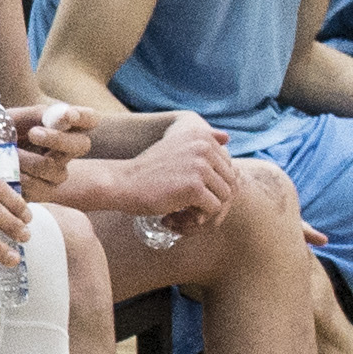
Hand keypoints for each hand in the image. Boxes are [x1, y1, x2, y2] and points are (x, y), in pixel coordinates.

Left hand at [2, 97, 94, 182]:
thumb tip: (61, 116)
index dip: (84, 117)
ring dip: (28, 159)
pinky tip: (6, 170)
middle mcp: (68, 149)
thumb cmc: (2, 132)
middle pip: (81, 145)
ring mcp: (58, 171)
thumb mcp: (16, 118)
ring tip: (9, 153)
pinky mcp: (44, 191)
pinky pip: (38, 187)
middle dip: (57, 139)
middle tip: (33, 133)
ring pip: (55, 168)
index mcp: (66, 125)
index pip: (90, 118)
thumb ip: (38, 115)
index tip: (68, 114)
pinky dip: (19, 177)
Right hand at [79, 116, 236, 230]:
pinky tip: (177, 215)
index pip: (228, 166)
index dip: (212, 185)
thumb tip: (228, 138)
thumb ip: (202, 141)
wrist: (123, 182)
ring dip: (205, 209)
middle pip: (229, 182)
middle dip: (211, 198)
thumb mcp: (176, 146)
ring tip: (182, 211)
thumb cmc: (149, 170)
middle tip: (186, 206)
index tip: (190, 191)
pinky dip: (198, 217)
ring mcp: (200, 166)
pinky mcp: (195, 187)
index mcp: (201, 135)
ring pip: (224, 197)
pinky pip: (213, 209)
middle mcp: (203, 146)